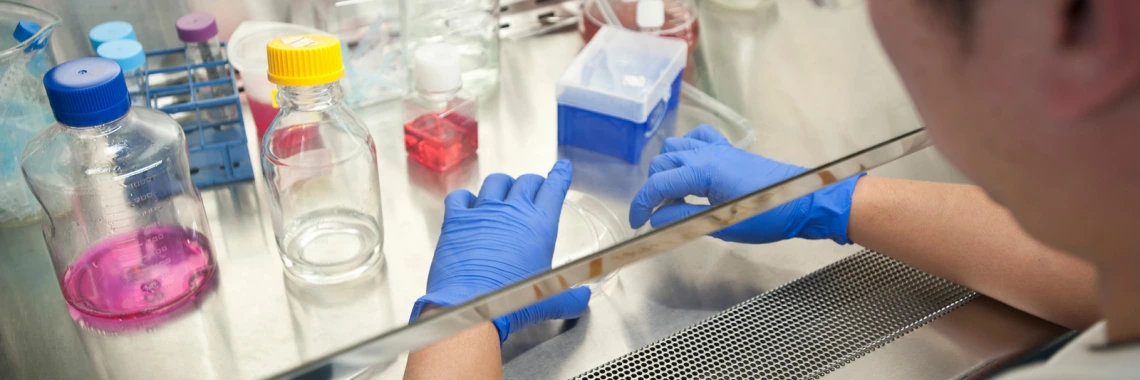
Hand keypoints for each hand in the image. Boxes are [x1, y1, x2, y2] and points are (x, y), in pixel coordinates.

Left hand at [410, 160, 590, 342]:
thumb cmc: (513, 302)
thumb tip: (583, 300)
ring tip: (503, 193)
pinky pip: (460, 197)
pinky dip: (465, 198)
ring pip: (495, 182)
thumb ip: (570, 298)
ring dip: (502, 185)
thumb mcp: (550, 299)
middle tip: (534, 189)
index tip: (562, 168)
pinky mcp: (456, 220)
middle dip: (533, 183)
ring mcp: (483, 212)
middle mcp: (513, 211)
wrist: (472, 305)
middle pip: (526, 182)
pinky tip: (467, 205)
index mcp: (540, 224)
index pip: (554, 188)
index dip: (560, 176)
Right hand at [629, 125, 862, 244]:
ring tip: (672, 194)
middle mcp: (705, 153)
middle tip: (658, 214)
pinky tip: (688, 167)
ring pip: (675, 147)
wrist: (802, 202)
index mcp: (702, 170)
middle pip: (661, 163)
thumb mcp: (721, 224)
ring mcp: (716, 148)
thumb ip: (684, 217)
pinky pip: (697, 137)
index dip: (642, 204)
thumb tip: (658, 219)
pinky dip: (685, 149)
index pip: (658, 184)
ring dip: (666, 169)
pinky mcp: (727, 149)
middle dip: (653, 188)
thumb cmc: (766, 216)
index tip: (637, 222)